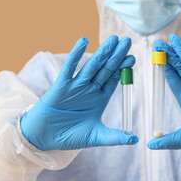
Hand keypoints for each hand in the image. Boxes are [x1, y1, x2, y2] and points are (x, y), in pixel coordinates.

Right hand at [20, 35, 138, 150]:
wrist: (44, 138)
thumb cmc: (70, 137)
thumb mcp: (96, 137)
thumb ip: (115, 137)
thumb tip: (136, 140)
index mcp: (100, 99)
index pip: (114, 79)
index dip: (123, 68)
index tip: (133, 58)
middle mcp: (90, 89)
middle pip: (106, 69)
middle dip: (117, 55)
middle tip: (127, 41)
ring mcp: (76, 86)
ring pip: (92, 65)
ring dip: (102, 52)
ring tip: (113, 39)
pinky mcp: (61, 85)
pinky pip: (69, 67)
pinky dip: (76, 54)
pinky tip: (83, 41)